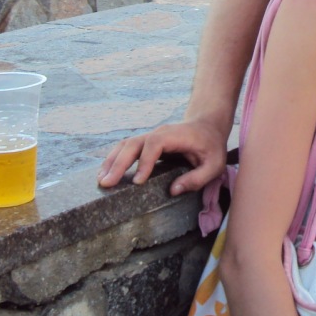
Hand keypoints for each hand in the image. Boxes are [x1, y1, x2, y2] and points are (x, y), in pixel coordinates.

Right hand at [97, 118, 228, 194]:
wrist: (207, 125)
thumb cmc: (212, 146)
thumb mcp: (214, 164)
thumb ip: (197, 178)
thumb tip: (173, 190)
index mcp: (175, 136)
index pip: (154, 145)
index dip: (145, 162)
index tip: (138, 181)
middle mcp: (159, 133)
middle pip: (134, 144)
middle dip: (119, 163)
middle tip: (107, 184)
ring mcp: (150, 137)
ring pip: (126, 145)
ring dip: (112, 161)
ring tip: (101, 180)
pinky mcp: (146, 143)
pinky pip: (126, 149)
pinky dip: (114, 159)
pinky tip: (106, 173)